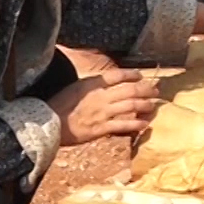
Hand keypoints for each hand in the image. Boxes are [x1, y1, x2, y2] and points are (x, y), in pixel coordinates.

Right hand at [47, 69, 161, 145]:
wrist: (47, 125)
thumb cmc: (58, 105)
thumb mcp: (74, 88)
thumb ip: (91, 85)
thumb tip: (104, 83)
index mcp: (91, 84)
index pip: (117, 75)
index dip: (131, 74)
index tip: (140, 75)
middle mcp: (100, 96)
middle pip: (130, 89)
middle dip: (146, 89)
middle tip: (155, 90)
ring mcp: (102, 113)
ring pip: (130, 106)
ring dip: (145, 105)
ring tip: (153, 105)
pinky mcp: (101, 128)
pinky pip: (123, 125)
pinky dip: (136, 124)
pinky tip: (145, 124)